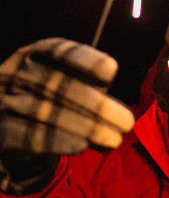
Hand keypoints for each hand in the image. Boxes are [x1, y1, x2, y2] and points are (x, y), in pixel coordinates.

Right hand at [0, 38, 134, 154]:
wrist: (14, 122)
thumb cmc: (55, 95)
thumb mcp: (73, 82)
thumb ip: (94, 87)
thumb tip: (118, 110)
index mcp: (36, 54)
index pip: (58, 52)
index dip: (85, 60)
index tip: (111, 70)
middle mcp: (15, 73)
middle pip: (58, 86)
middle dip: (97, 105)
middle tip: (127, 122)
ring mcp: (3, 100)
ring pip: (47, 113)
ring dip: (85, 128)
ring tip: (114, 139)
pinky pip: (29, 137)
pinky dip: (58, 142)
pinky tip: (83, 145)